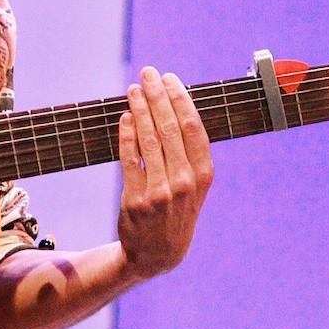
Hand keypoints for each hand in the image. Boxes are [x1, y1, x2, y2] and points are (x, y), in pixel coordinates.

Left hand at [116, 66, 213, 279]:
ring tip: (133, 88)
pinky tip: (124, 116)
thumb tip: (176, 107)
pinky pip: (129, 158)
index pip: (193, 128)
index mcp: (203, 175)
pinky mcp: (136, 199)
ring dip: (140, 109)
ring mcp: (160, 192)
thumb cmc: (176, 211)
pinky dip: (126, 134)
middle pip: (170, 128)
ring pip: (149, 139)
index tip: (169, 78)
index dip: (180, 99)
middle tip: (148, 73)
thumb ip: (189, 154)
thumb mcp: (194, 187)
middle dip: (158, 96)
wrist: (157, 255)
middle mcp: (185, 183)